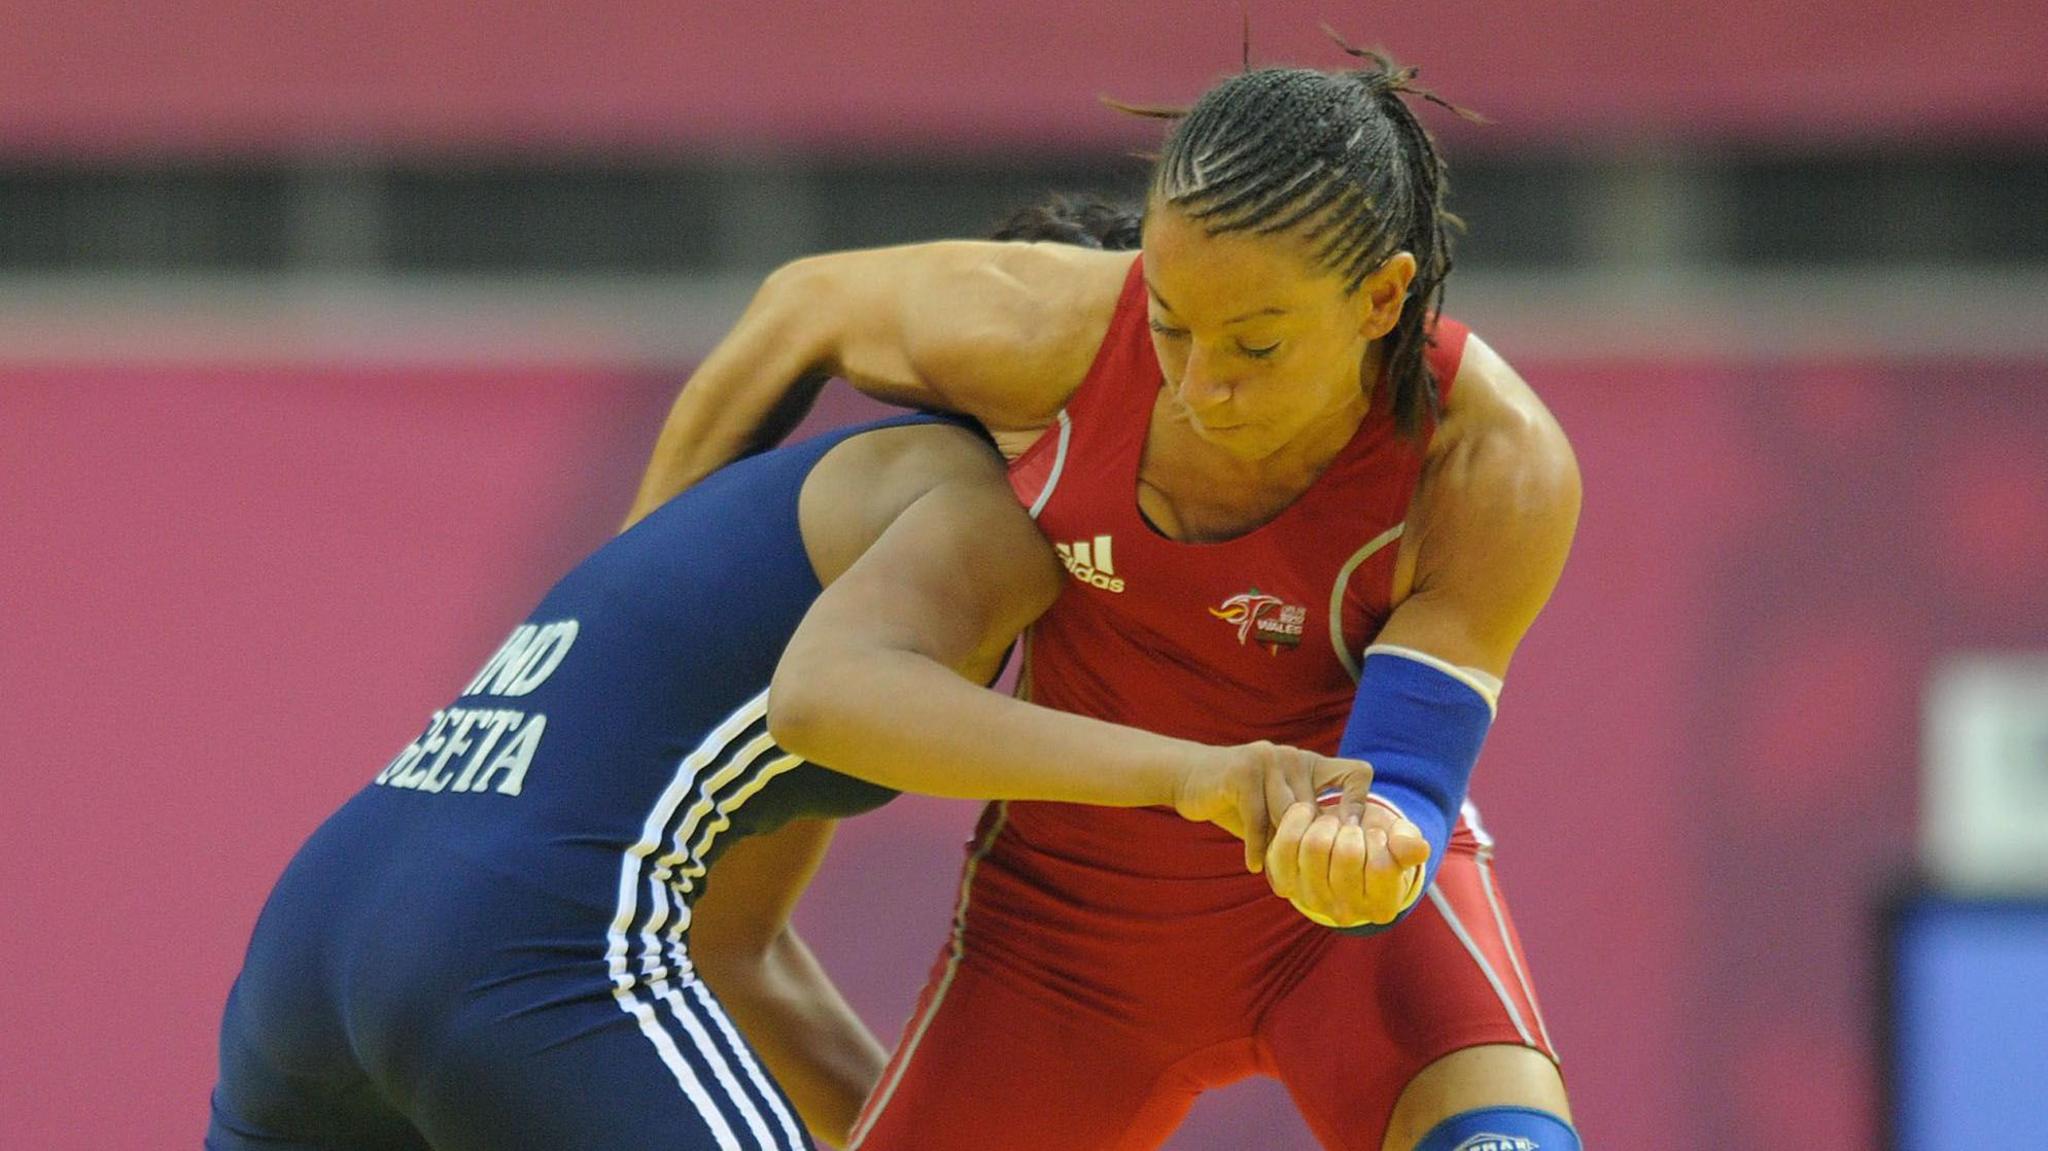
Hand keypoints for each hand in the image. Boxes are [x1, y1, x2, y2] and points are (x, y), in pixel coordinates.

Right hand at [1171, 742, 1375, 873]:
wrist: (1189, 778)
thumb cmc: (1239, 801)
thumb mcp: (1277, 810)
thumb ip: (1304, 826)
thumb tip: (1341, 868)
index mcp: (1311, 764)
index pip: (1357, 775)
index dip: (1360, 807)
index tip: (1346, 842)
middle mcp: (1295, 757)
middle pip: (1318, 811)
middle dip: (1310, 847)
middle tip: (1309, 881)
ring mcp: (1269, 760)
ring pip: (1289, 816)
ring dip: (1283, 851)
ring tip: (1282, 878)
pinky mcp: (1243, 772)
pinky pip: (1258, 818)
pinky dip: (1256, 847)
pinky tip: (1254, 866)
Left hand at [1264, 798, 1429, 928]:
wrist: (1340, 846)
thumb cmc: (1377, 843)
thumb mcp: (1400, 841)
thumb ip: (1409, 844)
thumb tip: (1418, 848)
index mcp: (1382, 907)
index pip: (1382, 867)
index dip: (1379, 839)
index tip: (1376, 834)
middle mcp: (1346, 913)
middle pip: (1347, 854)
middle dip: (1352, 828)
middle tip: (1352, 826)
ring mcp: (1312, 900)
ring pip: (1315, 846)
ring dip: (1326, 822)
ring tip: (1332, 823)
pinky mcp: (1284, 883)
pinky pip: (1285, 844)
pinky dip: (1298, 819)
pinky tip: (1309, 814)